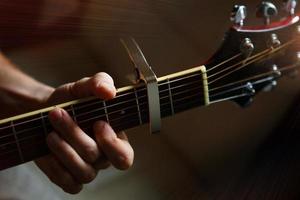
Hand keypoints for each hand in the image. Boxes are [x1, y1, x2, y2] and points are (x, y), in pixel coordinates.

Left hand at [35, 73, 133, 193]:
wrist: (44, 110)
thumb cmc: (70, 100)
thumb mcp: (84, 86)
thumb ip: (100, 83)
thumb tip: (110, 92)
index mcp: (114, 138)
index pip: (125, 156)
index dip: (113, 145)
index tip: (98, 123)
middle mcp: (103, 157)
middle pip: (98, 159)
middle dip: (77, 137)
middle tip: (58, 114)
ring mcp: (86, 169)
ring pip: (83, 172)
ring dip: (64, 150)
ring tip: (50, 132)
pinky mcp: (67, 177)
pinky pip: (68, 183)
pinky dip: (55, 168)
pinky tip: (47, 152)